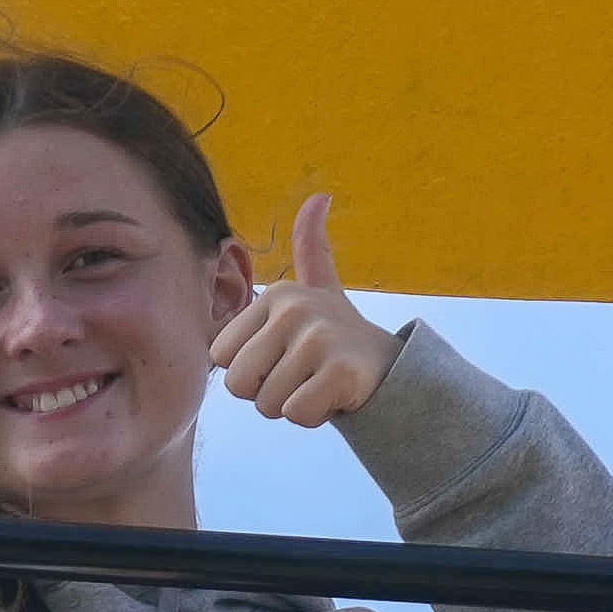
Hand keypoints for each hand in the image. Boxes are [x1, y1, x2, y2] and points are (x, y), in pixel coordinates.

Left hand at [209, 194, 397, 426]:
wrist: (391, 368)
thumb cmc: (336, 338)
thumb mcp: (318, 288)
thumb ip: (311, 247)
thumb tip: (321, 195)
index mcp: (275, 294)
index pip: (221, 358)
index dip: (249, 371)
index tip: (284, 359)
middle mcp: (294, 309)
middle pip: (239, 383)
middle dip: (266, 393)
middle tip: (300, 377)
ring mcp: (318, 339)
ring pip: (268, 403)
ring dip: (292, 406)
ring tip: (318, 383)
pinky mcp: (339, 372)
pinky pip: (297, 413)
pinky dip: (314, 416)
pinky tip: (333, 397)